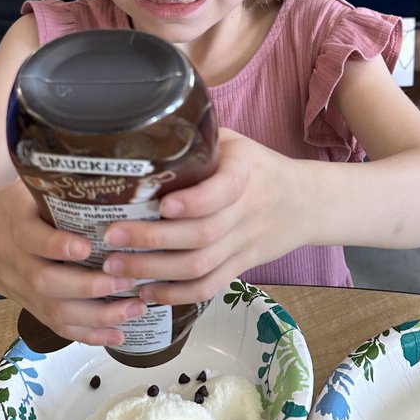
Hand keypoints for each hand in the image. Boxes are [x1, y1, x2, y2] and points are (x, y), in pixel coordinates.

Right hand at [0, 181, 146, 347]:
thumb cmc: (8, 208)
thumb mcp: (24, 189)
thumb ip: (58, 186)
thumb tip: (113, 173)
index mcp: (14, 224)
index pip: (32, 238)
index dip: (57, 245)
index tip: (86, 247)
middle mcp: (16, 260)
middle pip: (47, 282)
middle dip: (90, 286)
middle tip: (128, 280)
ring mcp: (23, 289)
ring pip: (55, 310)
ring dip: (98, 316)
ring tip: (135, 307)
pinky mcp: (30, 307)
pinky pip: (57, 326)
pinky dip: (88, 335)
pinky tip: (118, 334)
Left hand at [97, 130, 307, 304]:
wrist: (306, 202)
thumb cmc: (259, 167)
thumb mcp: (236, 143)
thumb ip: (199, 139)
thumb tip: (146, 125)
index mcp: (244, 173)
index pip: (222, 190)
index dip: (193, 201)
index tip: (160, 204)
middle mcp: (246, 211)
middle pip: (201, 234)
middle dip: (152, 239)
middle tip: (112, 237)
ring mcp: (244, 243)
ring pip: (201, 265)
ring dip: (155, 271)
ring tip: (116, 268)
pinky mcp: (242, 266)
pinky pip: (210, 286)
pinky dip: (178, 294)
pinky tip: (148, 293)